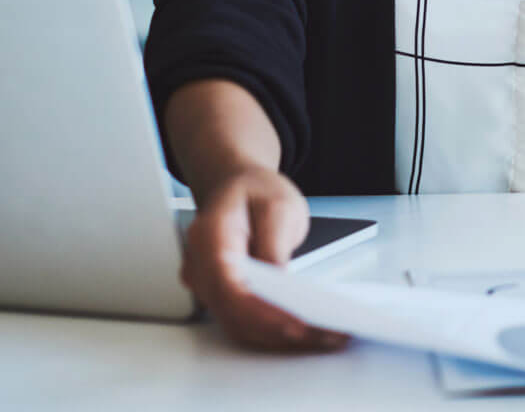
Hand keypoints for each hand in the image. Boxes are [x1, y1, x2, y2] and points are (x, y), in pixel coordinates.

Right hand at [180, 164, 346, 351]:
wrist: (236, 186)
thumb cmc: (255, 191)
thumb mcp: (278, 205)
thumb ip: (275, 242)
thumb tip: (279, 283)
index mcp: (210, 238)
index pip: (229, 287)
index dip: (263, 313)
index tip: (298, 324)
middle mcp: (200, 268)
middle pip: (234, 315)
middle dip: (280, 332)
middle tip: (325, 335)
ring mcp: (207, 286)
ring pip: (239, 326)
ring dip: (280, 338)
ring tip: (325, 336)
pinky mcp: (222, 297)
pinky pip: (245, 322)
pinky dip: (275, 331)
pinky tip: (308, 331)